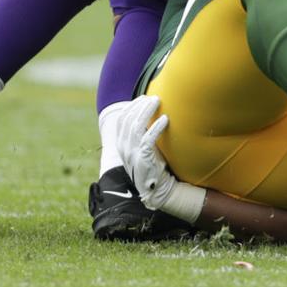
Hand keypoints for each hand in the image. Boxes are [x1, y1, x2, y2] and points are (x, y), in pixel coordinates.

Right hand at [119, 96, 178, 211]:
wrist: (156, 188)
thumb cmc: (152, 164)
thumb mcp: (143, 147)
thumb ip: (142, 133)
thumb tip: (150, 113)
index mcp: (121, 143)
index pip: (122, 119)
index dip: (132, 106)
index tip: (144, 98)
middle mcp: (123, 147)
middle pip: (128, 119)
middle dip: (140, 105)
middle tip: (154, 97)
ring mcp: (131, 153)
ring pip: (136, 126)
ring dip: (147, 111)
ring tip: (158, 101)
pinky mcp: (143, 159)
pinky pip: (148, 139)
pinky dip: (156, 127)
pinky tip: (165, 119)